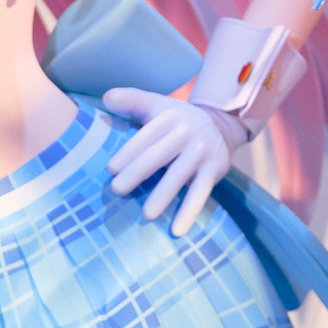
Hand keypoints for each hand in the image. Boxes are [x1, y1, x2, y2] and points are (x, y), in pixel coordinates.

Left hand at [103, 89, 246, 234]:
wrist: (221, 125)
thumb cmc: (177, 119)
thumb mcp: (157, 105)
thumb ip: (132, 99)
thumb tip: (106, 97)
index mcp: (170, 117)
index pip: (146, 135)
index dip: (129, 152)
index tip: (111, 169)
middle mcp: (187, 132)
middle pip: (159, 155)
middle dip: (137, 173)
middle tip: (117, 190)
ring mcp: (202, 152)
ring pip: (179, 176)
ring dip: (163, 196)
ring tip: (147, 215)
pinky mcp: (214, 170)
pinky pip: (201, 193)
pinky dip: (190, 212)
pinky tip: (177, 231)